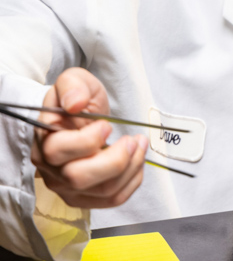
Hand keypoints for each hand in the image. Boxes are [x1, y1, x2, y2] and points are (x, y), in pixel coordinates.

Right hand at [31, 67, 147, 208]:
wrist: (81, 115)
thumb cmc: (77, 100)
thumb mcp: (74, 80)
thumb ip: (72, 86)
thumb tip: (74, 103)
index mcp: (44, 140)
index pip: (58, 151)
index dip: (88, 140)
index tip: (107, 124)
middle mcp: (52, 169)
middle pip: (80, 177)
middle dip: (115, 160)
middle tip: (132, 140)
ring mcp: (68, 187)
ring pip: (102, 190)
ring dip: (130, 168)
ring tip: (140, 145)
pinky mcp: (86, 197)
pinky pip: (113, 199)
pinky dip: (132, 181)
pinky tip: (138, 162)